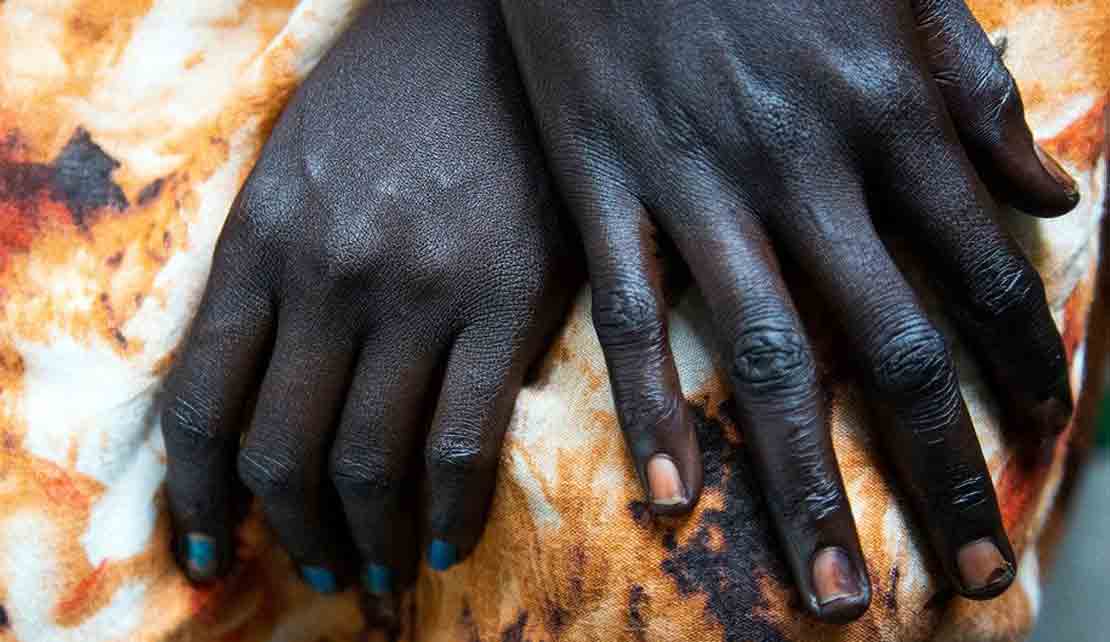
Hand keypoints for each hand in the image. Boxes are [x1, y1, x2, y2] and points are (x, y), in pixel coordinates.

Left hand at [161, 0, 574, 599]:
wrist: (492, 28)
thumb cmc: (393, 92)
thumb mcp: (295, 164)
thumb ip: (267, 269)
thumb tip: (260, 376)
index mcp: (261, 243)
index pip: (202, 404)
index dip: (198, 497)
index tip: (210, 549)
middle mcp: (326, 277)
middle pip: (280, 451)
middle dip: (291, 532)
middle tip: (313, 568)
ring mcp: (416, 293)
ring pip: (368, 460)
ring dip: (365, 538)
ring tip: (376, 571)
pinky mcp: (504, 300)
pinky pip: (462, 439)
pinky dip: (448, 510)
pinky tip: (445, 539)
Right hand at [501, 0, 1075, 620]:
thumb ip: (974, 94)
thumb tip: (1049, 200)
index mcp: (886, 109)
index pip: (978, 269)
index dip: (1023, 361)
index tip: (1048, 435)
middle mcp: (805, 165)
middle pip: (890, 344)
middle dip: (939, 467)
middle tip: (973, 573)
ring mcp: (699, 184)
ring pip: (771, 357)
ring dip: (807, 483)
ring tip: (836, 586)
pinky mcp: (606, 187)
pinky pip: (634, 316)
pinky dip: (651, 408)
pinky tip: (672, 494)